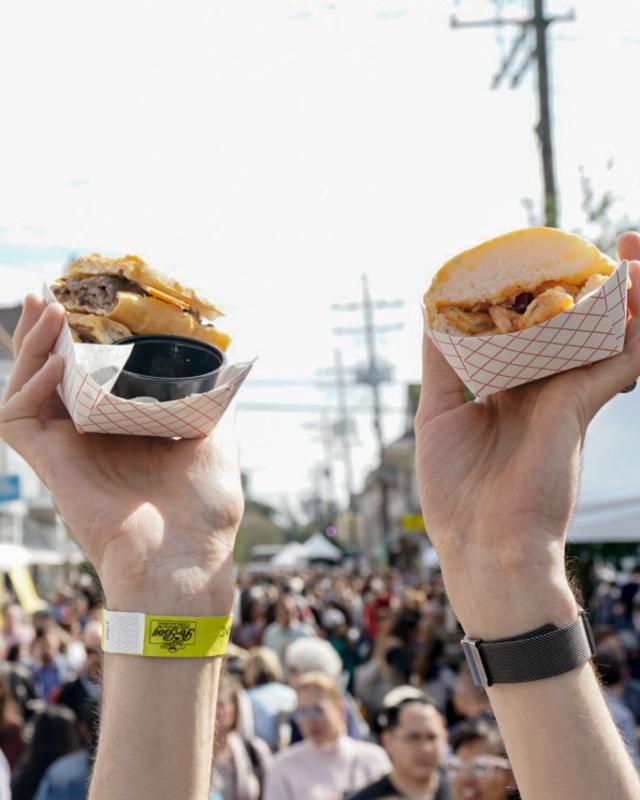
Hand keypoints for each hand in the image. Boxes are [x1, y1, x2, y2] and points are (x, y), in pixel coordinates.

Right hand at [0, 297, 242, 613]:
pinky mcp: (50, 465)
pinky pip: (17, 420)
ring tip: (45, 310)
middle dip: (41, 335)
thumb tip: (229, 368)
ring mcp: (67, 450)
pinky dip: (27, 388)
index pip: (87, 376)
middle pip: (48, 376)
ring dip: (28, 348)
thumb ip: (212, 404)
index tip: (83, 304)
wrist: (187, 559)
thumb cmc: (205, 510)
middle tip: (45, 296)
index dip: (77, 341)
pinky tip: (54, 363)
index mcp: (122, 428)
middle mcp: (89, 435)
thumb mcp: (216, 441)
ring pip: (25, 390)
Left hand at [415, 233, 639, 637]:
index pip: (533, 333)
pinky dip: (633, 322)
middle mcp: (545, 390)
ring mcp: (567, 397)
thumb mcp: (438, 415)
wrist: (483, 549)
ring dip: (624, 292)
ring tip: (631, 246)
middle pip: (577, 327)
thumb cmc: (457, 494)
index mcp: (513, 393)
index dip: (540, 298)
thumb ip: (442, 366)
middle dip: (591, 287)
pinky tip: (637, 284)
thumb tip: (431, 316)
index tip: (539, 259)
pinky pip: (620, 355)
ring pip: (608, 334)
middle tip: (603, 242)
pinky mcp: (581, 406)